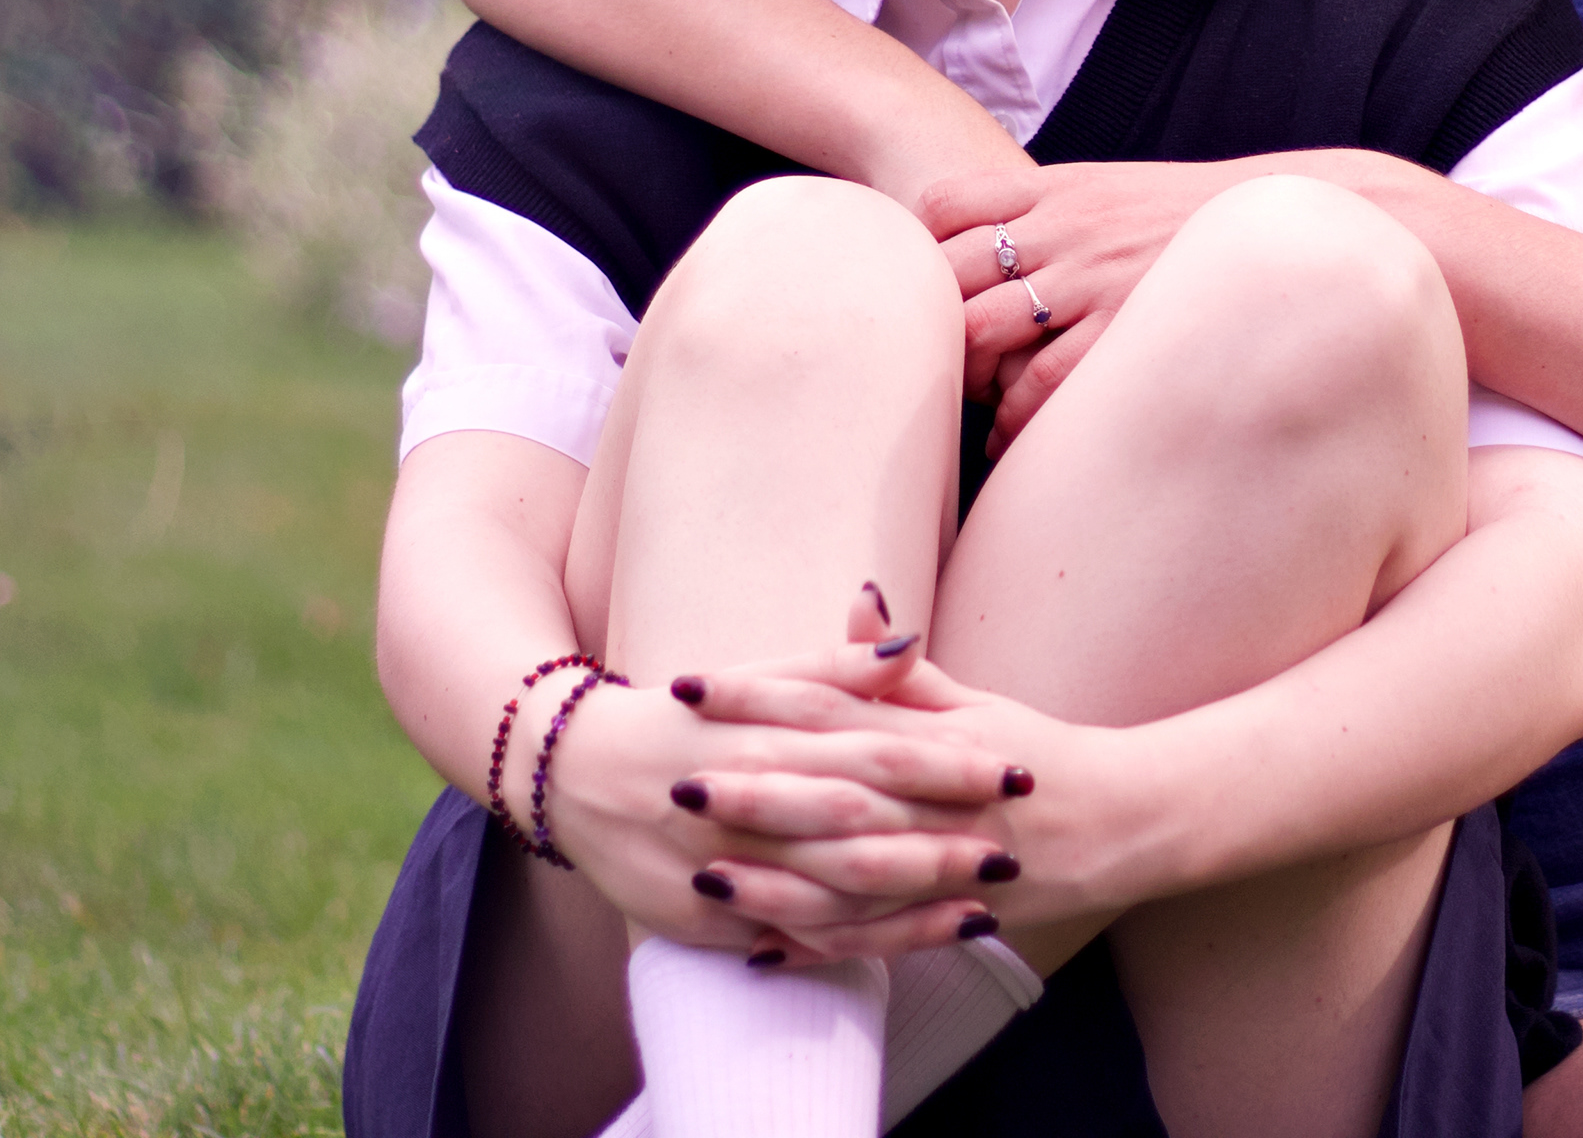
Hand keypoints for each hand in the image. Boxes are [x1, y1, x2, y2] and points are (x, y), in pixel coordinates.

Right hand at [543, 590, 1017, 955]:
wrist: (570, 771)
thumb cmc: (685, 717)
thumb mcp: (756, 678)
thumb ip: (836, 666)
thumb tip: (913, 639)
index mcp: (765, 732)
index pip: (871, 747)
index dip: (945, 759)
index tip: (1010, 767)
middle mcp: (744, 799)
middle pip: (857, 823)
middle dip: (938, 839)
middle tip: (1012, 848)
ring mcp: (723, 866)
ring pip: (829, 890)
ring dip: (909, 901)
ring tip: (983, 905)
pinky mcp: (706, 919)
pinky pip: (792, 936)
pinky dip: (853, 942)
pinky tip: (914, 942)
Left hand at [676, 651, 1180, 956]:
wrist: (1128, 820)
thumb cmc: (1041, 754)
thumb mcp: (978, 701)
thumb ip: (903, 669)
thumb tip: (857, 601)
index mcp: (933, 734)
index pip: (831, 704)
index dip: (757, 694)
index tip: (690, 684)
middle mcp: (937, 798)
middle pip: (834, 791)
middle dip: (753, 789)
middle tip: (677, 781)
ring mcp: (948, 862)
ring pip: (851, 875)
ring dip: (775, 878)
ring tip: (703, 875)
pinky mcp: (956, 917)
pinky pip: (880, 937)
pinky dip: (821, 945)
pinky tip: (760, 948)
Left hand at [922, 160, 1268, 448]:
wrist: (1277, 223)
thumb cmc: (1186, 221)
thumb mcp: (1111, 190)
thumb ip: (1050, 211)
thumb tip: (988, 250)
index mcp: (1058, 188)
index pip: (948, 204)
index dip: (919, 247)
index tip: (921, 289)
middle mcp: (1064, 228)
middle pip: (950, 269)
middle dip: (930, 319)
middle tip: (935, 358)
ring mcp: (1091, 278)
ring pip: (981, 328)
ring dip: (962, 372)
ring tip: (970, 400)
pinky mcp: (1122, 327)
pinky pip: (1041, 381)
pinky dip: (1010, 416)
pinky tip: (1006, 435)